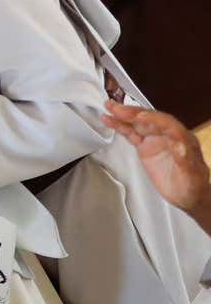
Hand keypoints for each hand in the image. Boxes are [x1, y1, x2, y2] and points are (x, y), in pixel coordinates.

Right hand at [104, 101, 210, 226]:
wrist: (187, 196)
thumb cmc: (193, 186)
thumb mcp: (193, 175)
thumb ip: (186, 159)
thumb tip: (180, 146)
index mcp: (184, 139)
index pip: (167, 123)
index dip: (152, 118)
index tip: (138, 116)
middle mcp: (169, 135)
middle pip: (150, 119)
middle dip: (134, 113)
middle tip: (118, 108)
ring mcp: (156, 140)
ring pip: (138, 124)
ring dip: (124, 115)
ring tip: (109, 107)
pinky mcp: (146, 146)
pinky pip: (131, 133)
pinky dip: (120, 126)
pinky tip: (110, 121)